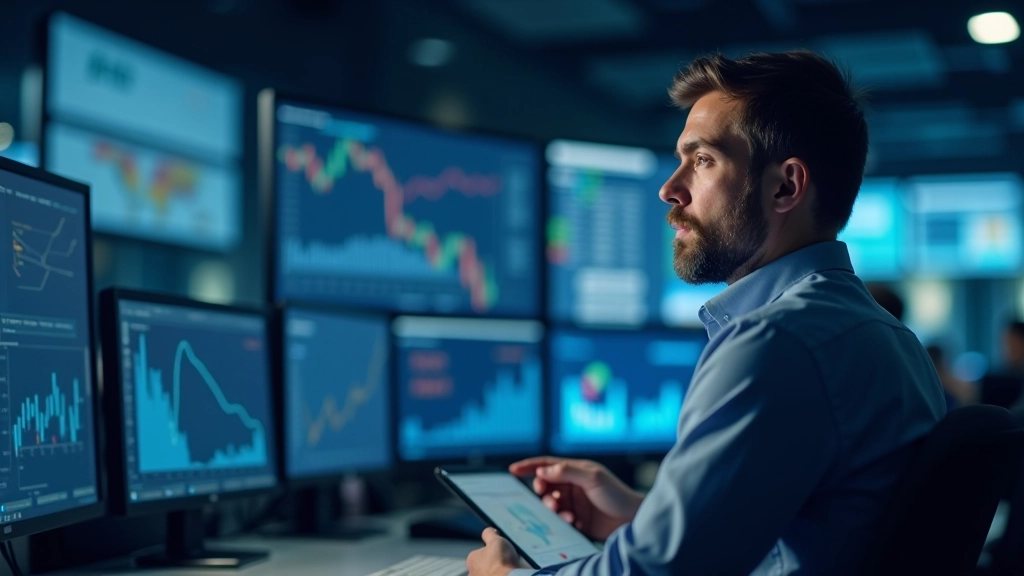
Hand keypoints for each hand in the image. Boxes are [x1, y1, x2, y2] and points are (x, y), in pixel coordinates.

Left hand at [467, 527, 519, 575]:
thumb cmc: (500, 561)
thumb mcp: (496, 541)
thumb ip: (490, 534)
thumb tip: (488, 530)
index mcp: (472, 559)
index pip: (479, 554)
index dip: (491, 553)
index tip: (501, 554)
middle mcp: (472, 573)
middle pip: (482, 568)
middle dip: (491, 567)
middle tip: (504, 566)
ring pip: (487, 575)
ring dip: (494, 574)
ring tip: (507, 572)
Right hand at [510, 456, 643, 540]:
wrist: (633, 520)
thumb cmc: (617, 495)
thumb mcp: (592, 478)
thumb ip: (566, 472)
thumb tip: (542, 471)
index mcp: (576, 471)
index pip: (548, 465)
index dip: (530, 466)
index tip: (513, 470)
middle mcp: (573, 486)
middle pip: (546, 485)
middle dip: (542, 491)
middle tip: (547, 498)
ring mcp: (574, 503)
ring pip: (551, 504)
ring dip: (553, 508)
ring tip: (566, 515)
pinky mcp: (577, 521)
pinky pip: (560, 520)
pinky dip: (562, 521)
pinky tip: (574, 522)